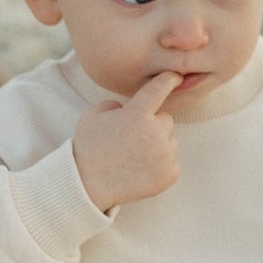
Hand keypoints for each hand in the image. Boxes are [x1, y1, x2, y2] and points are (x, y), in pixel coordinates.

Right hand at [72, 71, 181, 210]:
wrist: (86, 185)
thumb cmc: (88, 148)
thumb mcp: (94, 116)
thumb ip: (116, 105)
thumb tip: (127, 108)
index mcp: (137, 114)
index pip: (159, 89)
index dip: (168, 80)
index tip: (176, 76)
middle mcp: (155, 133)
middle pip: (165, 120)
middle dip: (152, 125)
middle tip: (131, 139)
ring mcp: (164, 156)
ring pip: (169, 141)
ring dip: (157, 145)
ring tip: (133, 157)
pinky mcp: (169, 175)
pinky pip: (172, 162)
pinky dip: (160, 165)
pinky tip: (140, 170)